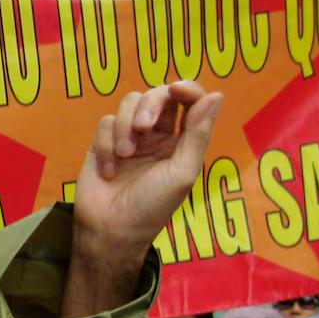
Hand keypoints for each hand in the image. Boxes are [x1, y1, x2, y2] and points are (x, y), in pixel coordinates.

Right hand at [72, 81, 221, 264]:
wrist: (111, 229)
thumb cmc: (152, 206)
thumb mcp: (183, 172)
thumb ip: (198, 134)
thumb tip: (216, 95)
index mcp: (182, 141)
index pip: (189, 102)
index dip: (186, 89)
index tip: (176, 89)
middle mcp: (157, 135)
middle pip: (157, 95)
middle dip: (150, 104)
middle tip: (143, 126)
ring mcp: (128, 137)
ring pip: (128, 104)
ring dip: (125, 126)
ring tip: (125, 154)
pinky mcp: (102, 143)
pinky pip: (104, 123)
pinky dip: (106, 143)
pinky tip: (110, 169)